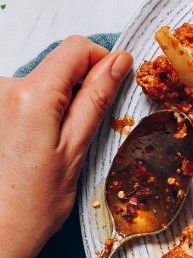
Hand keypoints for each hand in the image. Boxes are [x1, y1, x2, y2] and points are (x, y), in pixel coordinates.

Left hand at [0, 37, 132, 257]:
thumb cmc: (29, 208)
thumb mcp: (75, 151)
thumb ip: (95, 99)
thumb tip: (117, 63)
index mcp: (31, 96)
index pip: (76, 49)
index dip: (101, 61)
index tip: (113, 83)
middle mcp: (2, 89)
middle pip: (54, 67)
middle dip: (74, 92)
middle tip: (79, 136)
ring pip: (36, 86)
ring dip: (50, 108)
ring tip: (47, 152)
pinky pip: (17, 102)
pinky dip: (30, 119)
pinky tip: (26, 153)